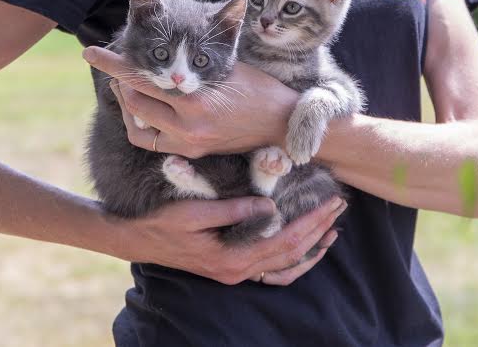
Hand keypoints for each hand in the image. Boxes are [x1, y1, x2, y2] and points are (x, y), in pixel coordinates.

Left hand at [84, 46, 296, 157]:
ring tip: (130, 87)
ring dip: (129, 106)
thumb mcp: (225, 65)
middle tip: (118, 67)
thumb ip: (189, 63)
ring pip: (138, 127)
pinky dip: (143, 125)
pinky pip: (153, 142)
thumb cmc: (257, 87)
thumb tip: (159, 49)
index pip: (142, 79)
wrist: (282, 124)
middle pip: (135, 104)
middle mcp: (187, 126)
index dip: (114, 64)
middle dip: (122, 83)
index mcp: (195, 100)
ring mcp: (188, 144)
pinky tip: (146, 109)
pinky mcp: (192, 154)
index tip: (91, 52)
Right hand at [117, 194, 346, 285]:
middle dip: (318, 230)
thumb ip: (233, 210)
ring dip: (310, 246)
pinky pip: (271, 269)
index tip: (330, 203)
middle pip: (290, 254)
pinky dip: (292, 258)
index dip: (311, 223)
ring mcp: (235, 273)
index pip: (284, 242)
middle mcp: (238, 272)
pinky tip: (302, 245)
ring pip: (284, 266)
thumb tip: (270, 206)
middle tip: (339, 206)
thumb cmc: (163, 223)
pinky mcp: (231, 268)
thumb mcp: (195, 211)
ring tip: (332, 228)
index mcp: (232, 259)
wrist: (137, 239)